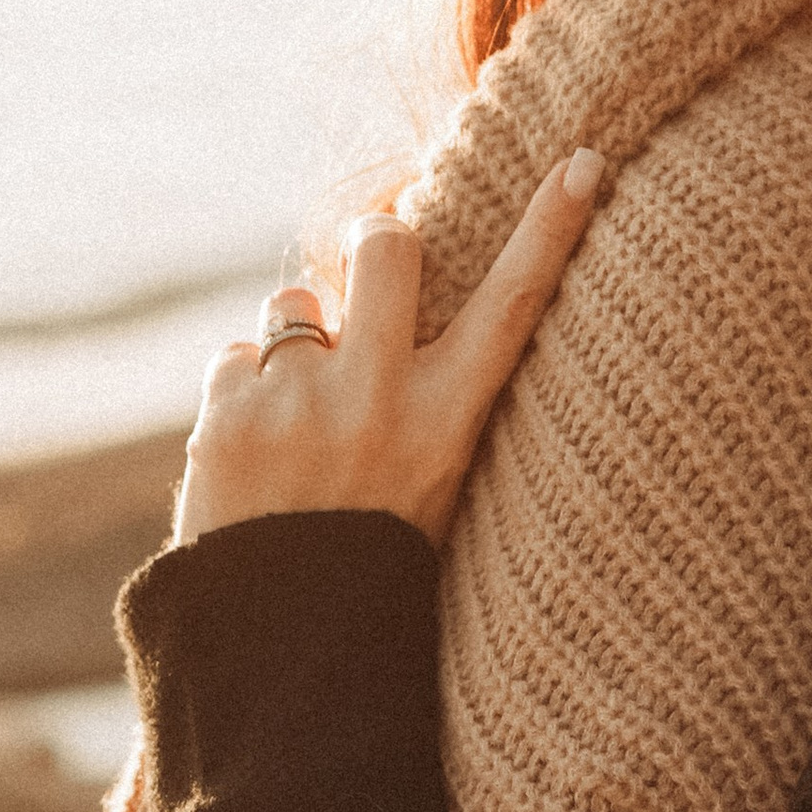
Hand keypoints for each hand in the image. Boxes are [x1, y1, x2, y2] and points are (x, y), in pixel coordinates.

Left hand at [174, 149, 604, 549]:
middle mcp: (379, 399)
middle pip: (385, 246)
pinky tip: (252, 458)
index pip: (512, 304)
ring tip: (295, 428)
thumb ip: (416, 387)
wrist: (278, 651)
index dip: (551, 228)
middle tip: (365, 273)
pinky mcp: (229, 416)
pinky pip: (235, 358)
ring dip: (291, 346)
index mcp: (446, 420)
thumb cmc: (366, 556)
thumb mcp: (428, 477)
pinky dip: (239, 396)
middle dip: (373, 242)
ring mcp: (300, 403)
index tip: (582, 160)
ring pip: (294, 304)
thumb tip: (388, 283)